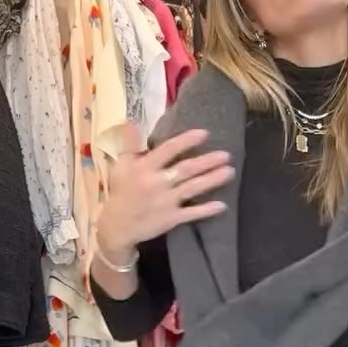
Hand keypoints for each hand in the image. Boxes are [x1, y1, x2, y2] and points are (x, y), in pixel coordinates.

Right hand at [97, 121, 234, 260]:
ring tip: (230, 172)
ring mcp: (167, 202)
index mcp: (146, 167)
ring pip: (193, 188)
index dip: (187, 141)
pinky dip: (207, 210)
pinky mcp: (172, 219)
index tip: (205, 133)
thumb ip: (129, 144)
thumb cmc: (121, 192)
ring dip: (212, 180)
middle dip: (207, 162)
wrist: (118, 226)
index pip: (169, 150)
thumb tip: (131, 120)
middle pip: (187, 169)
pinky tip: (223, 205)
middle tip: (226, 155)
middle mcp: (159, 183)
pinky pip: (192, 214)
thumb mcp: (121, 166)